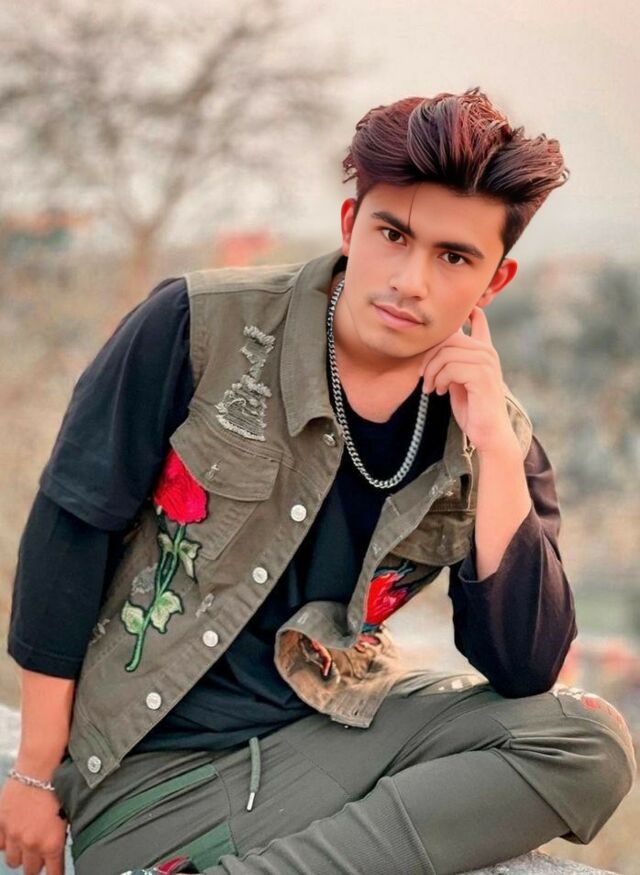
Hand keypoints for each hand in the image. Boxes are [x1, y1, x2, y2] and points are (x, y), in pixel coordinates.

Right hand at [0, 778, 66, 874]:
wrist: (39, 769)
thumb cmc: (59, 788)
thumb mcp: (67, 815)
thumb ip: (59, 837)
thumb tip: (58, 851)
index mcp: (51, 843)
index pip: (53, 873)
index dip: (55, 874)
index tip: (55, 874)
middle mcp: (31, 844)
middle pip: (30, 870)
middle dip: (36, 865)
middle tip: (40, 856)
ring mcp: (13, 835)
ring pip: (13, 861)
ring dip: (20, 854)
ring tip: (26, 843)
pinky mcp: (0, 824)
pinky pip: (0, 845)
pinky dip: (6, 843)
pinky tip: (13, 834)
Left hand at [421, 307, 513, 453]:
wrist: (488, 432)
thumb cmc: (472, 408)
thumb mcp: (458, 380)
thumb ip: (451, 362)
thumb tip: (433, 347)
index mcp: (484, 351)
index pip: (478, 320)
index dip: (466, 313)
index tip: (457, 315)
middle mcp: (488, 352)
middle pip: (448, 338)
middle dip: (429, 357)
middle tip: (424, 378)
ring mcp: (487, 362)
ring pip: (446, 354)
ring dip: (432, 372)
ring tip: (431, 388)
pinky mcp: (482, 375)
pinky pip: (450, 367)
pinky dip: (440, 380)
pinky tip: (441, 392)